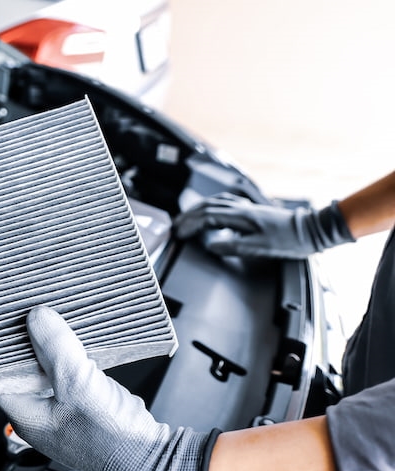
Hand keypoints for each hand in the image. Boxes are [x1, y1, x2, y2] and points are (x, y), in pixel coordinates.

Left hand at [0, 306, 216, 470]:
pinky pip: (72, 380)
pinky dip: (75, 362)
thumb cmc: (112, 437)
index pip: (1, 378)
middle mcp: (42, 419)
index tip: (8, 326)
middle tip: (34, 318)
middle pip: (26, 373)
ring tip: (56, 325)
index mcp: (27, 418)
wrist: (152, 458)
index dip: (3, 351)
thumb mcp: (77, 384)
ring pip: (51, 374)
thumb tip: (37, 318)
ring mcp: (65, 415)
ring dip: (55, 353)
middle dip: (31, 347)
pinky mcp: (86, 410)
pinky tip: (80, 346)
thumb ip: (55, 349)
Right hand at [175, 193, 353, 258]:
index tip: (179, 234)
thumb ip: (233, 247)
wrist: (312, 230)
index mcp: (241, 216)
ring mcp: (247, 208)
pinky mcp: (252, 210)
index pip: (206, 217)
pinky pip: (225, 204)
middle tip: (174, 226)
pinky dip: (212, 207)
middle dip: (188, 216)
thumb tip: (211, 246)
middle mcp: (242, 209)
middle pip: (207, 207)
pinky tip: (211, 213)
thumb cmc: (291, 241)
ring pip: (215, 203)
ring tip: (186, 219)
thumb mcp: (260, 249)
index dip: (190, 225)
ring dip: (197, 210)